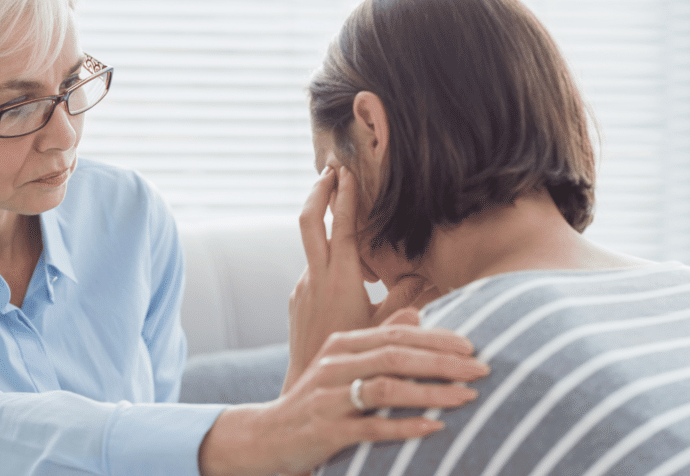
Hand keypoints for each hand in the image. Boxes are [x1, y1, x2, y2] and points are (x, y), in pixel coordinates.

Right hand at [197, 320, 488, 475]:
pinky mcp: (327, 431)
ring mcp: (329, 398)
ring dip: (432, 393)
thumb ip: (378, 340)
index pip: (396, 334)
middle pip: (396, 356)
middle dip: (443, 362)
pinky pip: (373, 427)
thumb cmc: (316, 400)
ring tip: (467, 397)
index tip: (472, 346)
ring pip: (387, 388)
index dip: (436, 339)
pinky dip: (406, 426)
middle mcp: (334, 366)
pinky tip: (435, 428)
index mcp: (341, 345)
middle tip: (482, 369)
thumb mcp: (342, 364)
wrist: (268, 436)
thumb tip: (418, 314)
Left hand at [286, 166, 438, 387]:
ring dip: (326, 226)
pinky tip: (347, 272)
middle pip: (309, 220)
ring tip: (343, 211)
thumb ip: (405, 299)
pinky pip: (314, 270)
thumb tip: (426, 275)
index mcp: (340, 280)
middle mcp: (315, 278)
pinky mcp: (297, 299)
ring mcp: (302, 287)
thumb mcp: (385, 328)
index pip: (342, 226)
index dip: (345, 196)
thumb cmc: (355, 361)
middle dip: (319, 191)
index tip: (346, 171)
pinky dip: (328, 259)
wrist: (310, 389)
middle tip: (330, 169)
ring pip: (313, 247)